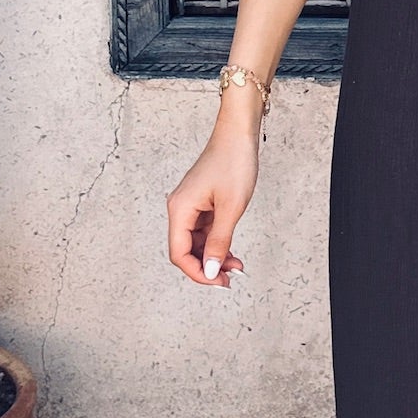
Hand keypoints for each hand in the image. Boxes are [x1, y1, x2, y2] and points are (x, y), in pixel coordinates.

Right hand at [166, 105, 260, 285]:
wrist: (238, 135)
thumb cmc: (233, 163)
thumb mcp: (230, 208)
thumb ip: (219, 242)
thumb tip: (210, 271)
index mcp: (180, 210)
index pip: (179, 254)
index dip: (198, 273)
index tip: (219, 282)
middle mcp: (180, 209)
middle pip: (186, 250)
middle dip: (207, 267)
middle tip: (230, 279)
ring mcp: (190, 206)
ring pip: (196, 243)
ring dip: (214, 257)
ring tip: (235, 266)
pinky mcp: (201, 203)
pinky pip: (204, 231)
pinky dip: (217, 243)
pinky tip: (231, 251)